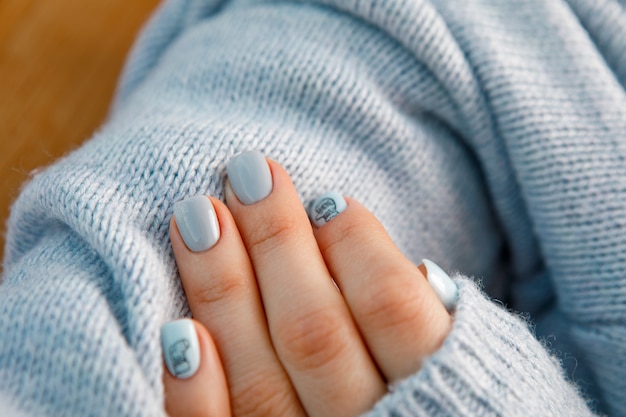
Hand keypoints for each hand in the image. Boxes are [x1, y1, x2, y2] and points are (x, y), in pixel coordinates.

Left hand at [161, 151, 456, 416]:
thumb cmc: (433, 388)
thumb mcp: (455, 348)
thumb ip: (416, 303)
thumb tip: (340, 218)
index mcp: (430, 388)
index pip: (391, 307)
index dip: (355, 243)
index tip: (326, 198)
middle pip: (315, 331)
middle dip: (276, 242)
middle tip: (248, 173)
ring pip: (260, 379)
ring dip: (223, 291)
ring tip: (197, 215)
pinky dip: (196, 394)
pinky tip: (176, 331)